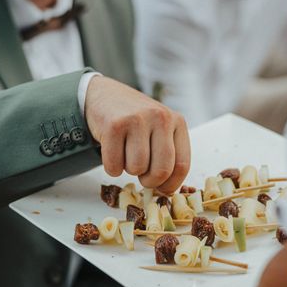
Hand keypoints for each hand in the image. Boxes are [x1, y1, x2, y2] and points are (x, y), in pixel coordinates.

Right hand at [84, 76, 189, 193]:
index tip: (162, 189)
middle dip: (149, 181)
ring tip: (127, 154)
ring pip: (137, 168)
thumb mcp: (159, 130)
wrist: (104, 95)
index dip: (171, 184)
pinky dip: (112, 167)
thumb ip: (168, 154)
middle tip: (142, 174)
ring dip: (129, 170)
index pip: (182, 165)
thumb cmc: (135, 120)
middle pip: (161, 171)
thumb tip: (166, 190)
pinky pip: (114, 165)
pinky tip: (113, 151)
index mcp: (177, 122)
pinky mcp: (114, 125)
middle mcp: (160, 117)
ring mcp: (137, 119)